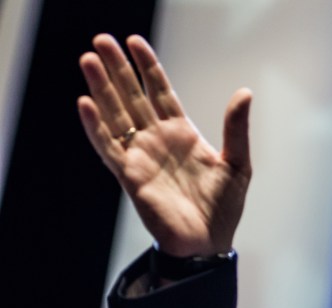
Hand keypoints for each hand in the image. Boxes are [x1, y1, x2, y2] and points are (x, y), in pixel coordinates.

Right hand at [77, 33, 251, 256]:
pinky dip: (96, 127)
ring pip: (116, 115)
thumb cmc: (223, 208)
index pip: (160, 92)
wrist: (208, 244)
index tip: (135, 42)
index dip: (148, 67)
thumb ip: (236, 128)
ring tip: (89, 59)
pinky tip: (86, 104)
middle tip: (102, 39)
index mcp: (182, 134)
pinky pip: (109, 147)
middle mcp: (157, 141)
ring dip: (101, 89)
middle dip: (118, 69)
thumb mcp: (238, 164)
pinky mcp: (130, 176)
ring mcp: (142, 157)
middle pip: (132, 97)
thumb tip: (245, 92)